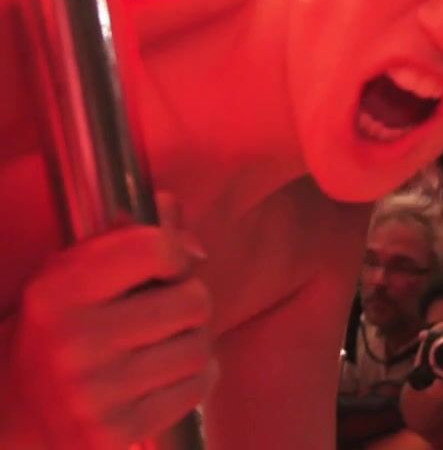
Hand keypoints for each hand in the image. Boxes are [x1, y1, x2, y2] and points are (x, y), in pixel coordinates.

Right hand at [13, 224, 214, 448]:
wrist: (13, 408)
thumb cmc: (59, 327)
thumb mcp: (75, 270)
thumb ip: (131, 235)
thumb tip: (188, 237)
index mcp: (58, 291)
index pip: (154, 248)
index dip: (175, 253)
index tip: (166, 267)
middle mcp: (73, 342)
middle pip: (193, 301)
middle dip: (190, 300)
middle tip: (167, 311)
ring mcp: (94, 394)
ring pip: (200, 348)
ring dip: (193, 342)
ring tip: (163, 344)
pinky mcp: (115, 433)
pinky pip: (197, 388)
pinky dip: (193, 379)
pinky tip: (163, 376)